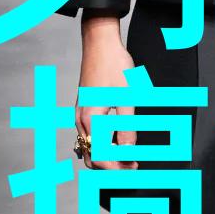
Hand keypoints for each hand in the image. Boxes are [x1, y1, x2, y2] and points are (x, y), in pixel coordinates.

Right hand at [75, 15, 137, 169]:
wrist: (100, 44)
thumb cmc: (115, 66)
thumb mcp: (128, 98)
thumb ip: (127, 129)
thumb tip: (129, 153)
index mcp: (91, 120)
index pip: (100, 157)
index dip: (117, 168)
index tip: (134, 169)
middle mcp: (81, 121)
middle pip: (92, 157)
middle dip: (112, 166)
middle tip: (133, 166)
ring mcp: (80, 115)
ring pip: (90, 147)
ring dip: (108, 155)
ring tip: (129, 154)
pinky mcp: (83, 110)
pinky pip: (89, 136)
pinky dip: (102, 144)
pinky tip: (118, 140)